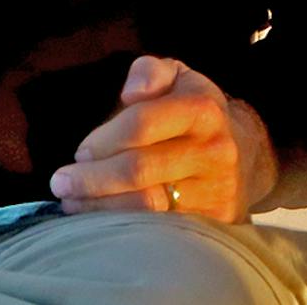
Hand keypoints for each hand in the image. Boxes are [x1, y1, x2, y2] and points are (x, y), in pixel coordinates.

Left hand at [48, 55, 277, 222]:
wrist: (246, 152)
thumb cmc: (193, 112)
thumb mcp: (177, 77)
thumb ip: (149, 72)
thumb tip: (132, 92)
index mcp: (202, 109)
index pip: (142, 123)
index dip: (104, 139)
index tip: (80, 151)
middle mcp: (214, 151)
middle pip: (140, 170)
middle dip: (92, 178)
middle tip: (60, 182)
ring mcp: (216, 191)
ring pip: (148, 207)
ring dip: (100, 207)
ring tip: (71, 203)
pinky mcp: (214, 223)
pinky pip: (160, 233)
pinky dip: (123, 229)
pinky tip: (99, 223)